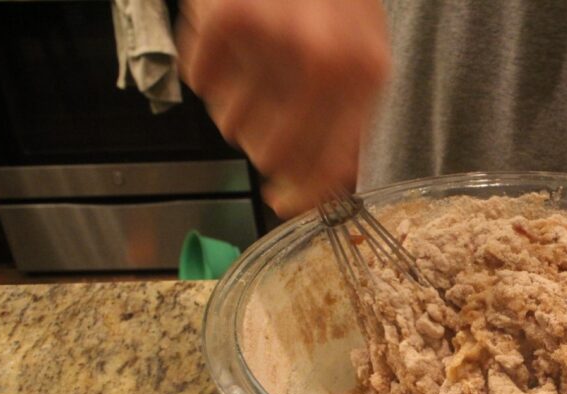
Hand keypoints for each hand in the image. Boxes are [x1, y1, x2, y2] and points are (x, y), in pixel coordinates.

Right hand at [177, 0, 389, 216]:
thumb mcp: (366, 52)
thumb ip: (352, 120)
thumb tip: (333, 183)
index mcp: (364, 76)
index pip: (328, 166)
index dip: (302, 195)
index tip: (284, 201)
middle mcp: (322, 62)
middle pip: (272, 154)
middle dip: (266, 144)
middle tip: (268, 114)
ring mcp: (272, 39)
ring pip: (232, 124)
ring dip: (237, 106)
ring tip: (255, 67)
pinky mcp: (225, 19)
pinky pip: (200, 80)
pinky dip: (209, 68)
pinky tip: (232, 43)